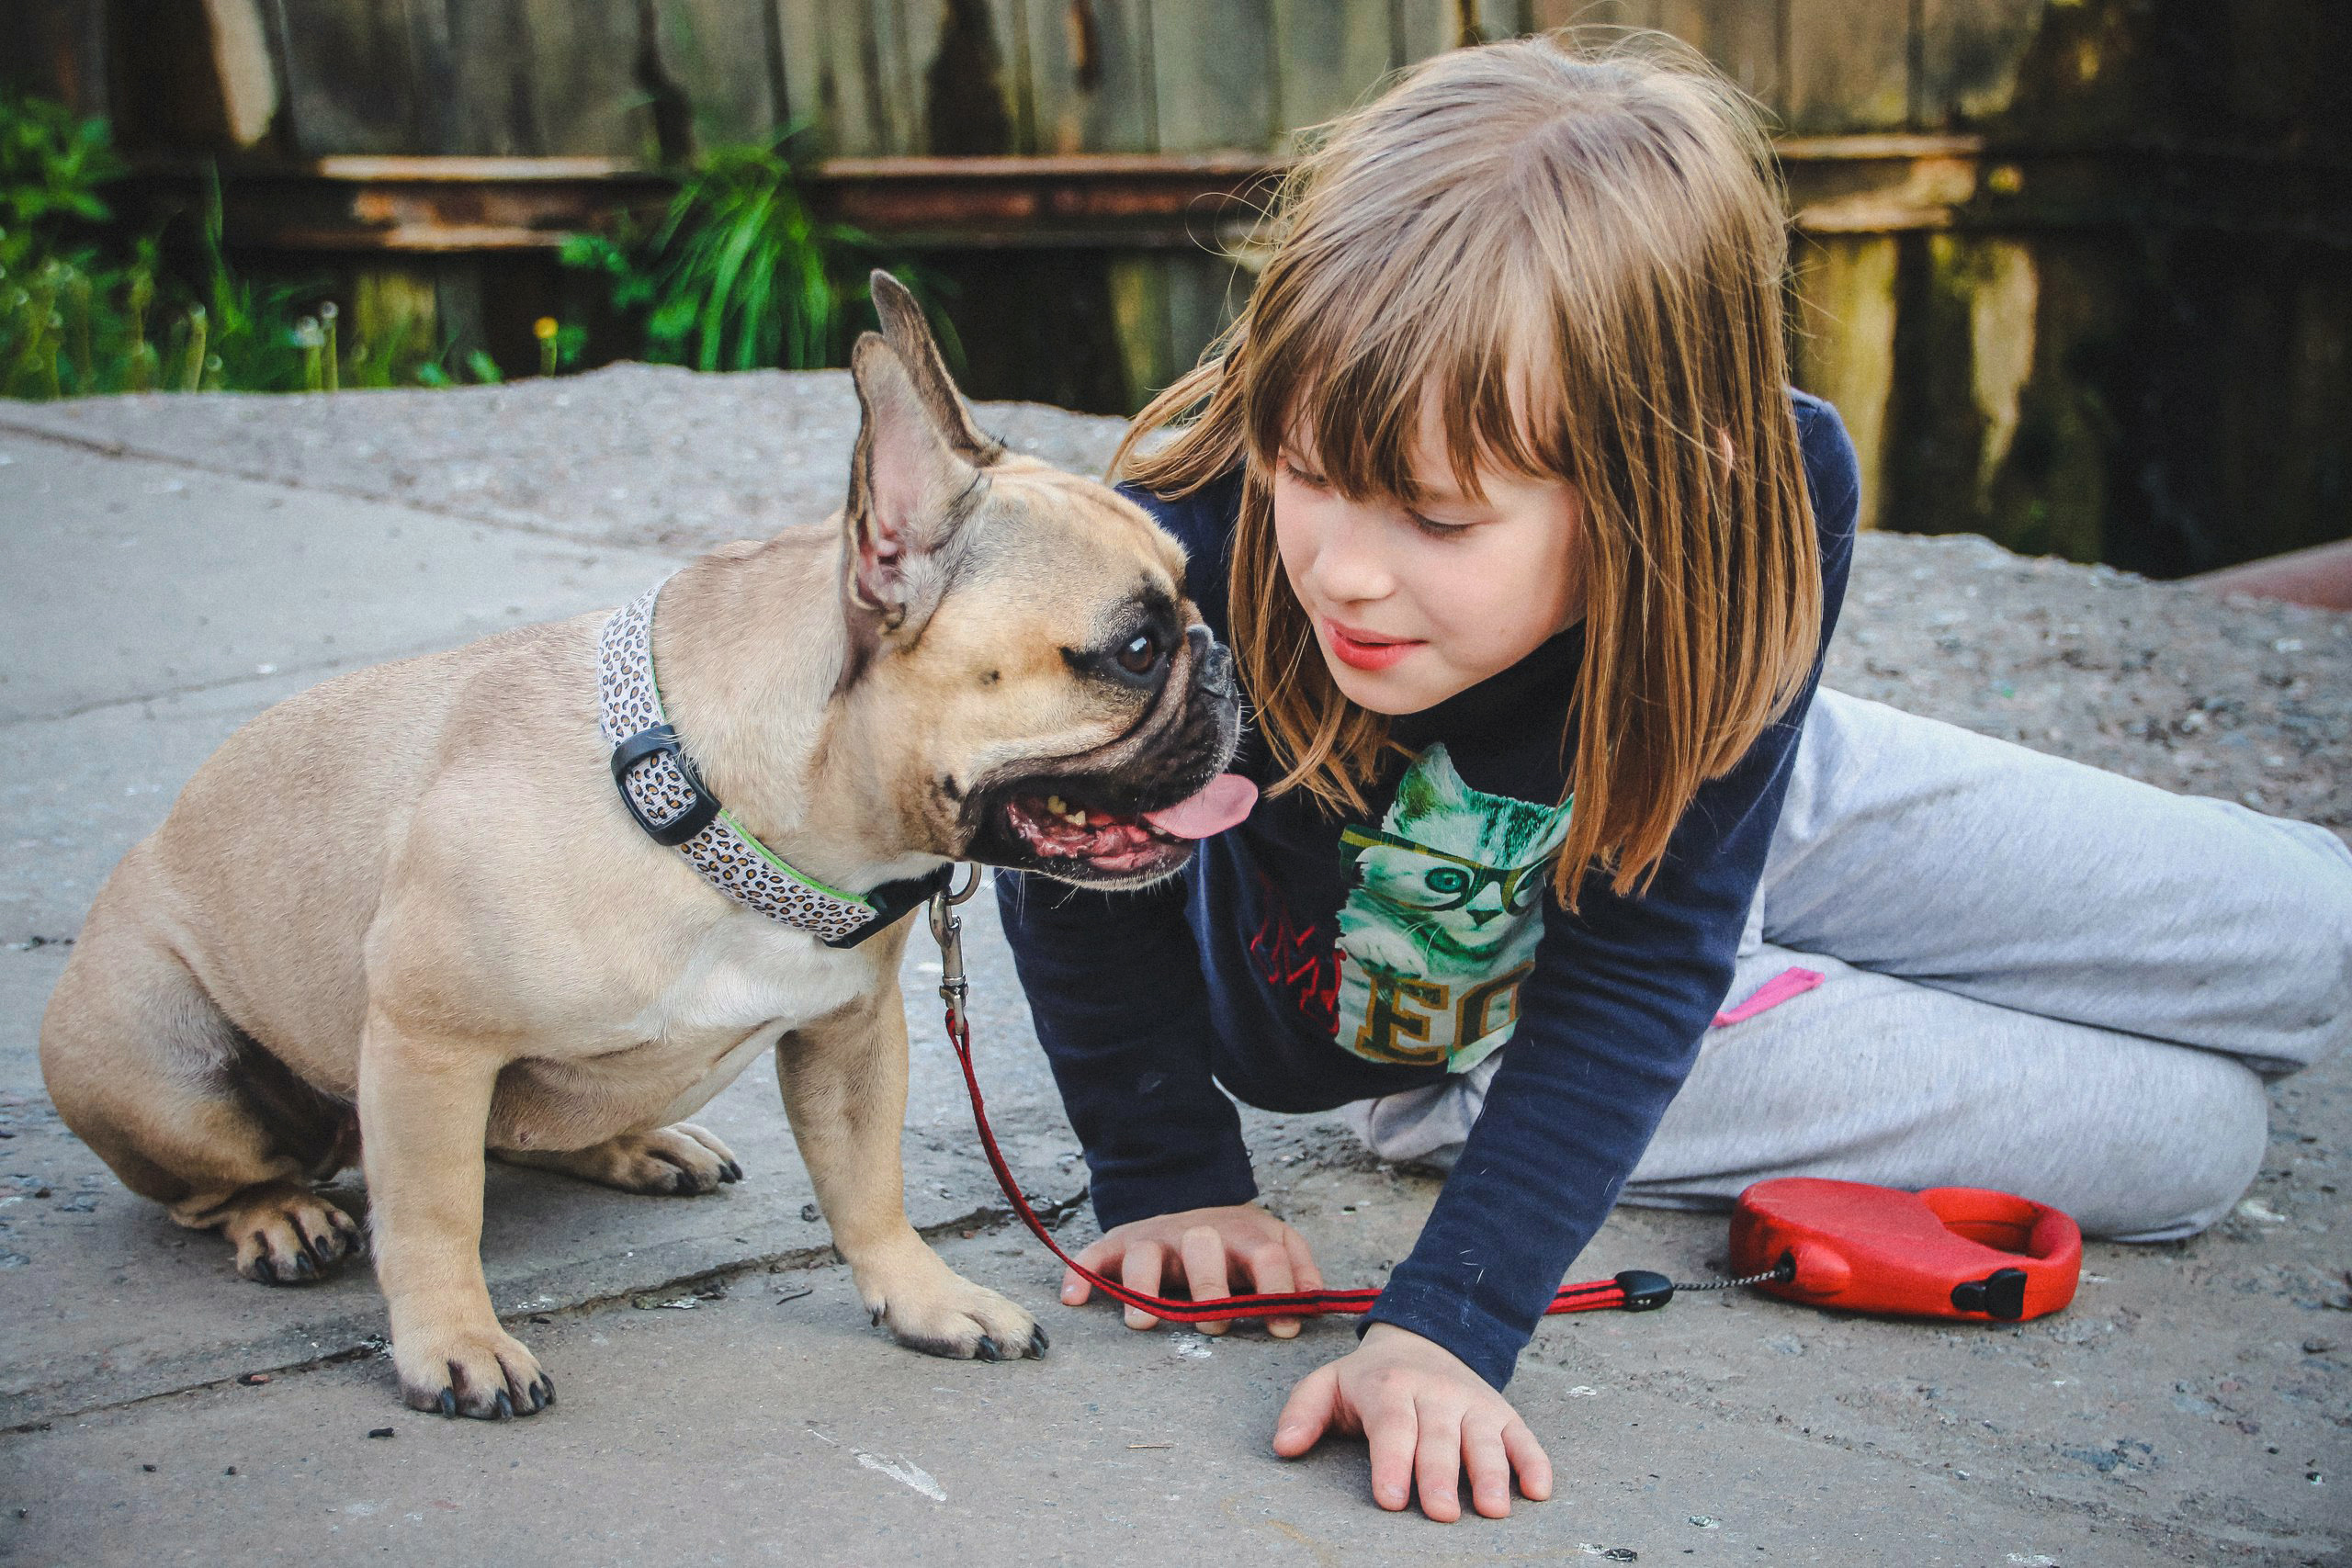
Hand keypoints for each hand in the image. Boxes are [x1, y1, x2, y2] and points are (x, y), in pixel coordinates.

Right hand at [1060, 1202, 1321, 1336]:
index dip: (1278, 1290)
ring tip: (1141, 1324)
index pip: (1266, 1256)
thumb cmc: (1237, 1241)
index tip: (1283, 1328)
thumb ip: (1299, 1270)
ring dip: (1142, 1288)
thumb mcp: (1277, 1244)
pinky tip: (1073, 1298)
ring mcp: (1157, 1237)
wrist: (1190, 1199)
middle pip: (1203, 1247)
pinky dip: (1082, 1273)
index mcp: (1244, 1234)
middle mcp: (1199, 1232)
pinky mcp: (1120, 1243)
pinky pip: (1096, 1254)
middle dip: (1208, 1286)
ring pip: (1146, 1253)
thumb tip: (1312, 1301)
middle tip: (1211, 1325)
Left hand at [1272, 1322, 1552, 1520]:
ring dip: (1491, 1473)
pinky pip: (1523, 1436)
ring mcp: (1472, 1402)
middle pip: (1439, 1437)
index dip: (1392, 1462)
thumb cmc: (1369, 1379)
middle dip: (1440, 1476)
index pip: (1392, 1425)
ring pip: (1484, 1437)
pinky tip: (1538, 1490)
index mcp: (1389, 1386)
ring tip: (1492, 1509)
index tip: (1391, 1499)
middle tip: (1441, 1514)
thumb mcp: (1328, 1383)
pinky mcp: (1501, 1412)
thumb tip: (1284, 1447)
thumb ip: (1303, 1412)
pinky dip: (1534, 1461)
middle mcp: (1435, 1392)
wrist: (1422, 1338)